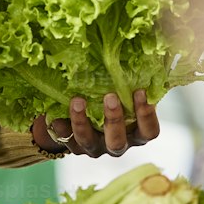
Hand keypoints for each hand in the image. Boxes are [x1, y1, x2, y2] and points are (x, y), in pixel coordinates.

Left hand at [31, 90, 160, 158]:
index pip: (148, 132)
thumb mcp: (125, 93)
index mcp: (135, 133)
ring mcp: (94, 147)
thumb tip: (144, 56)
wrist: (83, 115)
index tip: (140, 91)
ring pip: (88, 142)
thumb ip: (133, 83)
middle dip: (114, 120)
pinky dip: (60, 126)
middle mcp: (116, 144)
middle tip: (110, 97)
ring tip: (77, 100)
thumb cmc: (112, 99)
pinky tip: (55, 115)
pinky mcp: (74, 146)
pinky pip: (65, 139)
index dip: (147, 115)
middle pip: (118, 142)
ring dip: (82, 122)